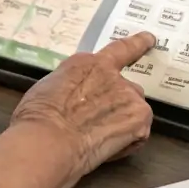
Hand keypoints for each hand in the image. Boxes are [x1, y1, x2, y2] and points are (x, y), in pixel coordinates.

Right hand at [10, 32, 156, 177]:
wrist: (49, 139)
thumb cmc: (38, 117)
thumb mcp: (50, 88)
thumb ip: (72, 86)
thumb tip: (74, 97)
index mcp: (88, 64)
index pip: (120, 49)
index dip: (138, 43)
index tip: (150, 39)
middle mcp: (112, 74)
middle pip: (126, 88)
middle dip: (118, 104)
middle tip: (99, 124)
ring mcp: (128, 94)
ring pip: (133, 110)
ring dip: (123, 123)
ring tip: (99, 139)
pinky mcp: (139, 117)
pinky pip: (138, 133)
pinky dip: (127, 142)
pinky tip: (106, 148)